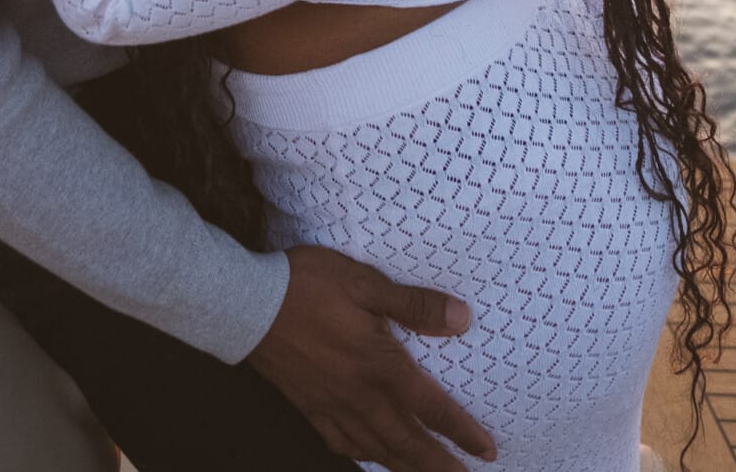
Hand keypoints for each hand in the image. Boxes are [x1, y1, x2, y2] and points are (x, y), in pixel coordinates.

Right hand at [250, 245, 494, 469]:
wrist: (248, 306)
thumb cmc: (309, 286)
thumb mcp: (365, 283)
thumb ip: (414, 305)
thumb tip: (463, 319)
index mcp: (381, 368)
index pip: (432, 409)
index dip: (462, 432)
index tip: (488, 450)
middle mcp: (361, 398)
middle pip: (409, 445)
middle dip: (440, 466)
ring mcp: (333, 408)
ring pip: (378, 451)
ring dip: (407, 468)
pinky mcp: (310, 409)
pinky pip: (343, 445)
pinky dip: (364, 457)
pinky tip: (369, 457)